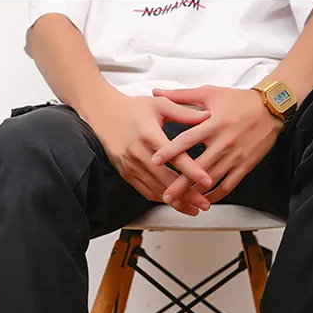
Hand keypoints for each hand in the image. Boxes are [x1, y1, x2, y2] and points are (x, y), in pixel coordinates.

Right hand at [81, 90, 213, 214]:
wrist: (105, 115)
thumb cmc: (133, 109)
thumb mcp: (160, 104)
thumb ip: (184, 113)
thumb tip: (208, 116)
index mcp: (149, 135)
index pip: (175, 158)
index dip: (193, 171)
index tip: (207, 181)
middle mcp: (139, 153)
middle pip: (167, 180)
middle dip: (187, 195)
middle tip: (204, 204)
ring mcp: (131, 166)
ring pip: (156, 190)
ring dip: (175, 202)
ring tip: (193, 208)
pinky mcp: (126, 173)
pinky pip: (145, 191)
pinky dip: (161, 199)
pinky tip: (174, 203)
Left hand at [150, 85, 282, 204]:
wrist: (272, 108)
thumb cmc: (238, 100)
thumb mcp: (210, 93)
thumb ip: (181, 96)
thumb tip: (156, 91)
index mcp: (213, 124)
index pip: (187, 140)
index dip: (170, 151)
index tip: (154, 161)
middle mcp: (223, 142)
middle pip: (198, 167)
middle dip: (180, 184)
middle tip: (165, 195)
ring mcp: (235, 156)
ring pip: (212, 180)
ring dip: (196, 193)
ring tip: (180, 203)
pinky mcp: (245, 166)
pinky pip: (228, 186)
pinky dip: (215, 196)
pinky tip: (203, 200)